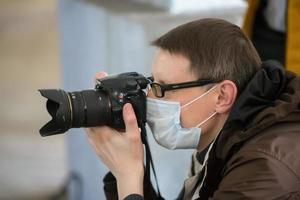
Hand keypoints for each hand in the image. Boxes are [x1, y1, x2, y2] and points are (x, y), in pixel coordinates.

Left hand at [85, 71, 143, 197]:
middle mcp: (96, 139)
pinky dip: (95, 131)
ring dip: (93, 123)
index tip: (95, 100)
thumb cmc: (131, 157)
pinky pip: (92, 137)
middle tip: (101, 108)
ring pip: (89, 130)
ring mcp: (95, 146)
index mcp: (103, 133)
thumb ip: (130, 119)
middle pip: (88, 122)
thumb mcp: (134, 135)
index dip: (93, 107)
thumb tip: (127, 105)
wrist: (128, 174)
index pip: (92, 116)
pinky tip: (105, 130)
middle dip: (93, 114)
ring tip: (103, 118)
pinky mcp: (97, 151)